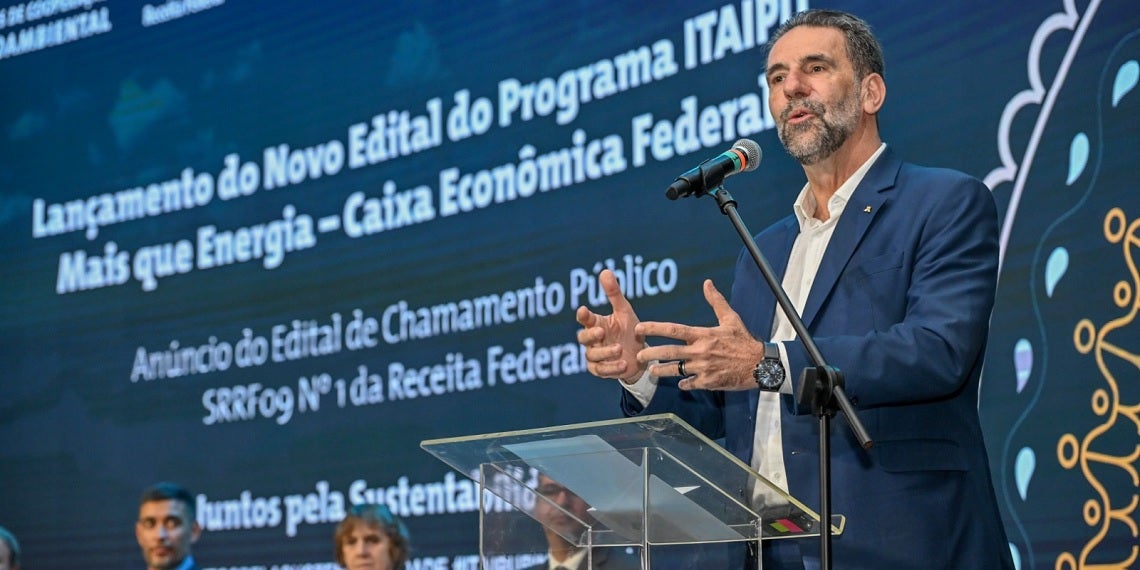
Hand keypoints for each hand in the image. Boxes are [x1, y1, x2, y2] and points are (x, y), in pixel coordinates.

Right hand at [575, 269, 646, 382]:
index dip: (583, 315)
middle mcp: (592, 340)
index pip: (585, 318)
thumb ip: (614, 294)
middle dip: (590, 335)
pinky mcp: (601, 370)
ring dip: (605, 352)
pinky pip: (600, 370)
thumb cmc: (629, 330)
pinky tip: (623, 363)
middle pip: (583, 338)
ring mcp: (595, 356)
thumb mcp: (624, 311)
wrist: (641, 355)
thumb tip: (604, 270)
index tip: (583, 310)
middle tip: (601, 331)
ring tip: (619, 348)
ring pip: (592, 355)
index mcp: (596, 324)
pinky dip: (611, 368)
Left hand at [636, 279, 763, 390]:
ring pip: (675, 370)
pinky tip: (679, 382)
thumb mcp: (731, 319)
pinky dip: (682, 383)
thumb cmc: (744, 340)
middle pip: (669, 353)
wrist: (760, 365)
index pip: (673, 330)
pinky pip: (689, 383)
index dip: (654, 328)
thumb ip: (716, 301)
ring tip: (651, 371)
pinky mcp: (709, 382)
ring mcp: (704, 368)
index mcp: (703, 335)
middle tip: (639, 355)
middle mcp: (700, 351)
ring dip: (661, 372)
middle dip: (651, 354)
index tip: (639, 328)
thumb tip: (707, 283)